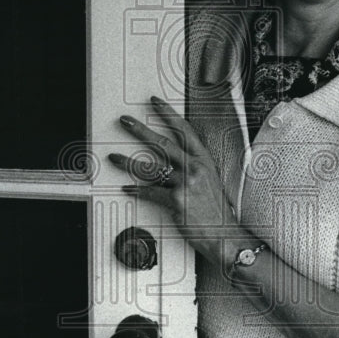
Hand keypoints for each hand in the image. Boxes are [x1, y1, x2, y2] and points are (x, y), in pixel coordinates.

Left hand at [108, 96, 242, 264]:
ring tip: (114, 157)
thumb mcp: (209, 180)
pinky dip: (136, 190)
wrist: (224, 234)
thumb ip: (191, 167)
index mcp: (204, 160)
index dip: (168, 114)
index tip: (155, 103)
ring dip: (128, 162)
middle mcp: (195, 168)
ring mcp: (186, 184)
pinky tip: (127, 188)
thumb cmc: (216, 210)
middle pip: (163, 143)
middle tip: (125, 121)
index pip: (183, 130)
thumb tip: (170, 161)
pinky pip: (150, 192)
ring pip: (150, 168)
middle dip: (140, 130)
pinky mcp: (176, 200)